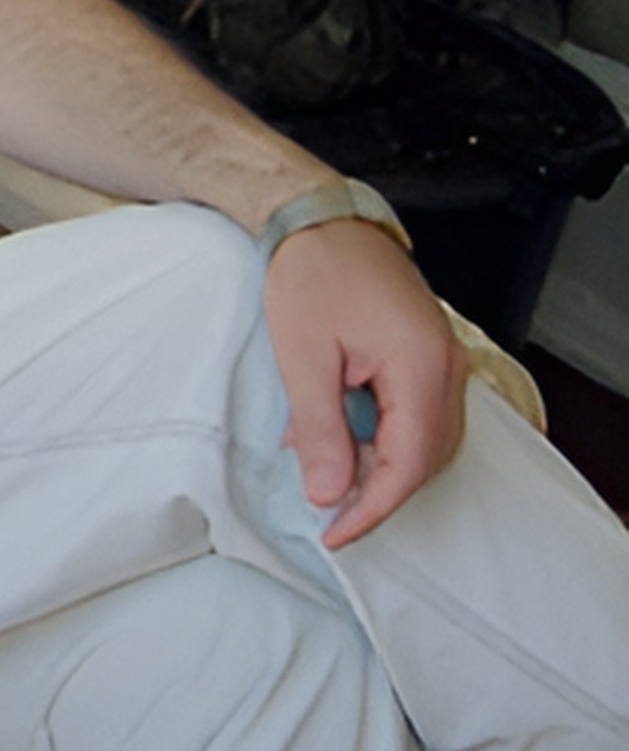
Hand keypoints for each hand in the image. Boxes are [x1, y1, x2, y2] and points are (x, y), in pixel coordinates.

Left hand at [262, 217, 467, 546]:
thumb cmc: (311, 272)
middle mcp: (446, 367)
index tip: (335, 532)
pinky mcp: (427, 353)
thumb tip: (329, 492)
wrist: (320, 218)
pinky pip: (419, 413)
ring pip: (427, 440)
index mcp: (421, 367)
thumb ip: (320, 428)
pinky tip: (342, 436)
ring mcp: (443, 359)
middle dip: (379, 492)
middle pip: (427, 458)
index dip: (372, 507)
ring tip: (329, 473)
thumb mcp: (303, 355)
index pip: (409, 464)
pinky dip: (386, 437)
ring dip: (382, 465)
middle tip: (329, 513)